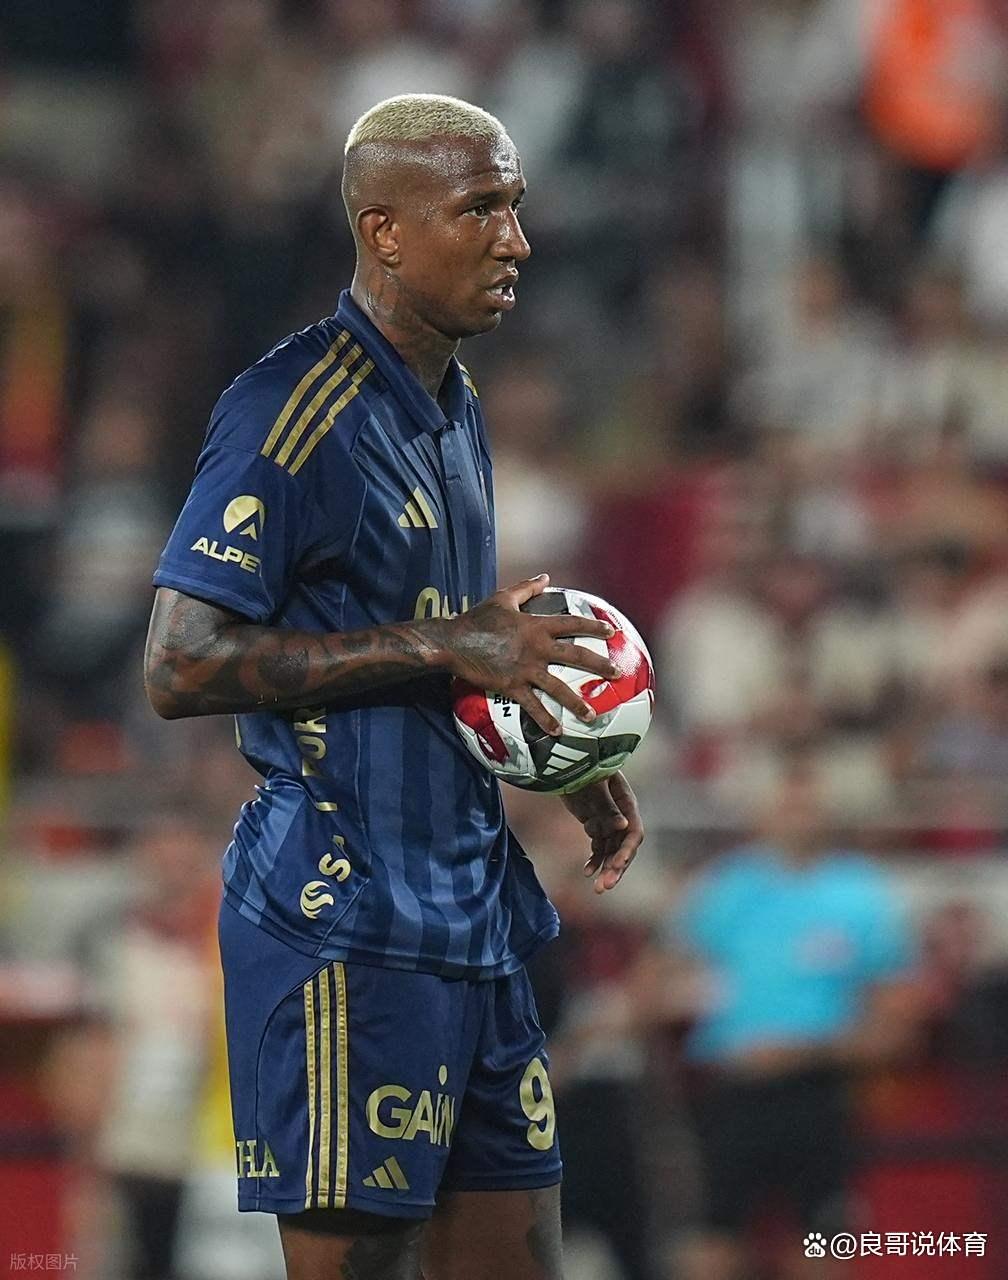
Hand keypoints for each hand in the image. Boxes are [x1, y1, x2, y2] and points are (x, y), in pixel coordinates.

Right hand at [437, 574, 617, 735]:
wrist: (453, 642)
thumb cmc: (477, 619)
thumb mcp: (503, 598)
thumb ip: (526, 588)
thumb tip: (545, 576)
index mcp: (536, 626)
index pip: (571, 624)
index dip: (593, 628)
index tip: (612, 633)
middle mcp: (536, 648)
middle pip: (574, 656)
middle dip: (598, 665)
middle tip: (617, 674)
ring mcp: (525, 669)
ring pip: (557, 687)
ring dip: (576, 702)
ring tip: (592, 715)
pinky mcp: (512, 686)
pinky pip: (532, 705)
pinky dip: (545, 719)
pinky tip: (557, 731)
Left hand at [563, 771, 642, 892]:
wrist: (564, 762)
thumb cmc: (582, 768)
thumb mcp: (594, 785)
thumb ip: (608, 806)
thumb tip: (623, 826)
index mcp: (627, 802)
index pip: (634, 832)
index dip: (627, 850)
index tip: (617, 865)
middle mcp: (621, 814)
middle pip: (624, 846)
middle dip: (616, 867)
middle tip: (605, 886)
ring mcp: (608, 821)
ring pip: (611, 851)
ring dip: (605, 869)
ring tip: (597, 889)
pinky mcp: (596, 825)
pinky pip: (598, 848)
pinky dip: (594, 861)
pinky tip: (586, 873)